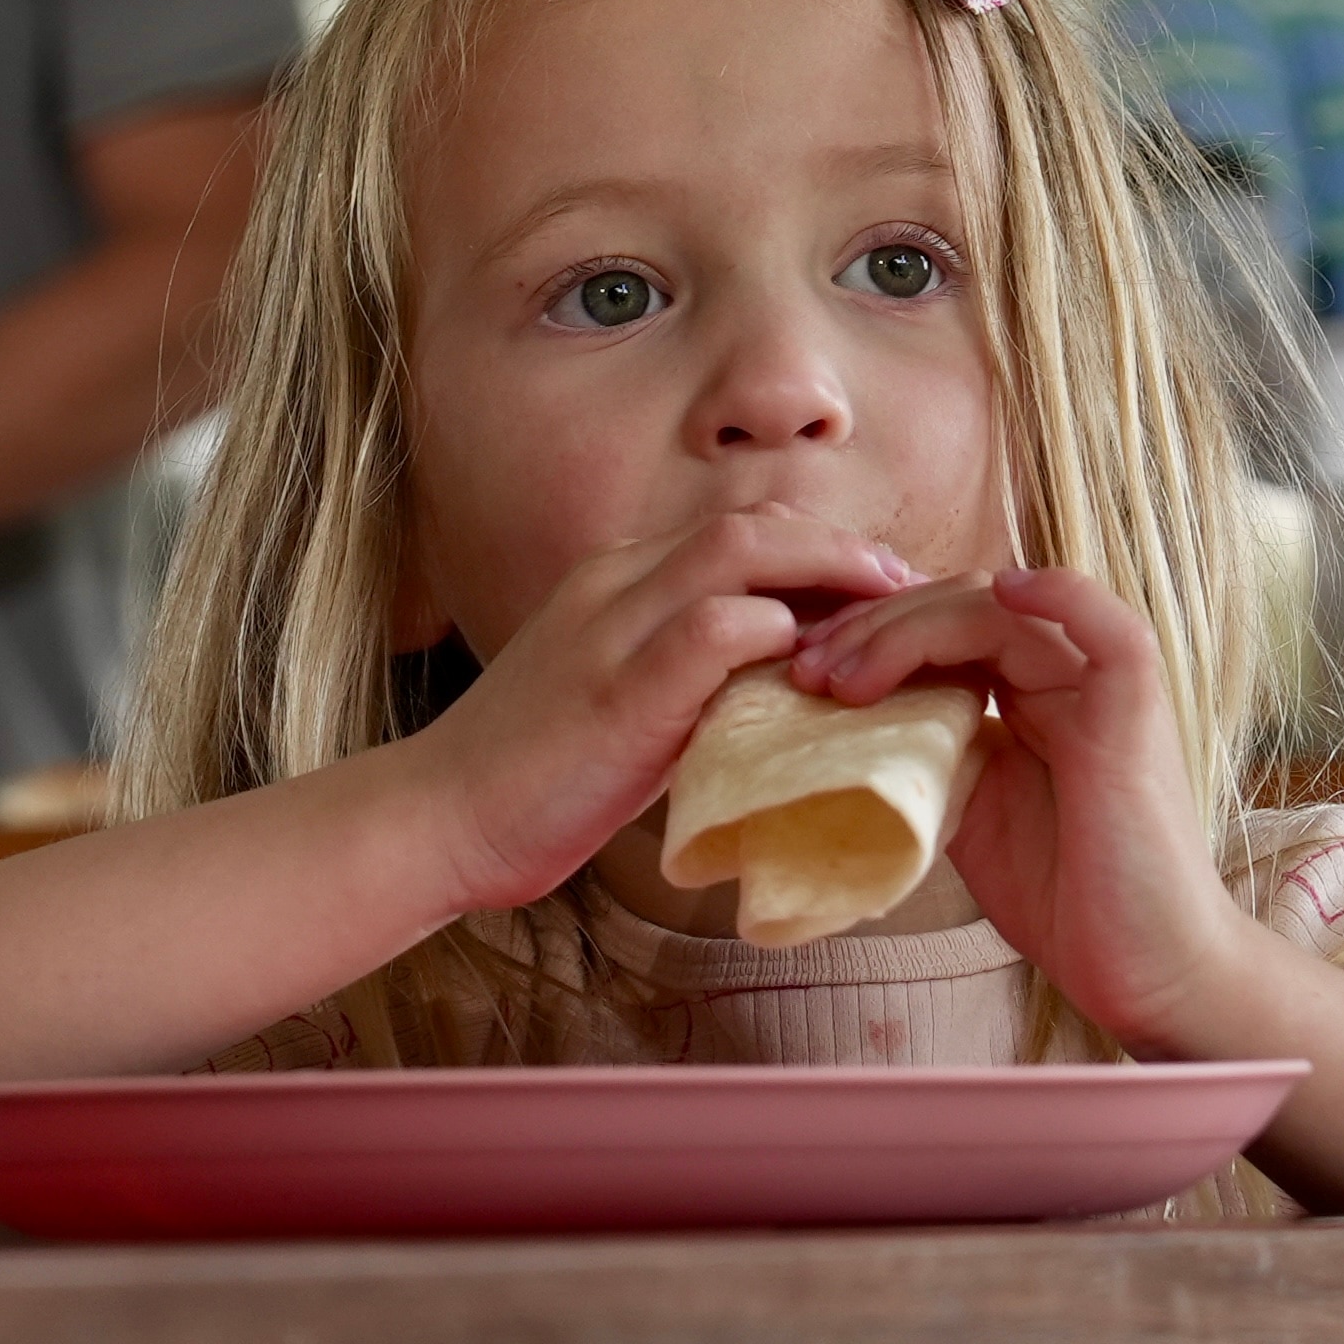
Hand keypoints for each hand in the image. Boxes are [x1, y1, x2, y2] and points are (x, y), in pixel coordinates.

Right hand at [401, 504, 919, 915]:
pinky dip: (775, 634)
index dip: (815, 546)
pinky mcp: (616, 691)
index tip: (874, 584)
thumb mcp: (615, 701)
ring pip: (736, 554)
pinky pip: (711, 631)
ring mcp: (610, 630)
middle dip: (840, 546)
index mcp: (612, 581)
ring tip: (892, 608)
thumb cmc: (528, 775)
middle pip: (750, 524)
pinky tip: (823, 664)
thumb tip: (773, 685)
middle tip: (908, 586)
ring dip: (827, 571)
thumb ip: (684, 678)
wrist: (436, 819)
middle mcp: (613, 585)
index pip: (734, 531)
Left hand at [787, 565, 1257, 1057]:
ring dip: (910, 628)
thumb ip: (925, 754)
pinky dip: (1057, 594)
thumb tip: (840, 728)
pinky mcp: (1136, 706)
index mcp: (1027, 692)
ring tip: (841, 678)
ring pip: (1001, 609)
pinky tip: (1000, 594)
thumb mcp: (964, 812)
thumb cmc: (1063, 898)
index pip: (940, 625)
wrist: (1143, 967)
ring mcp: (1103, 684)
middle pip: (959, 605)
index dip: (868, 634)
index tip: (800, 672)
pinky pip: (1106, 626)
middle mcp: (1066, 673)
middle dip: (871, 627)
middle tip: (804, 669)